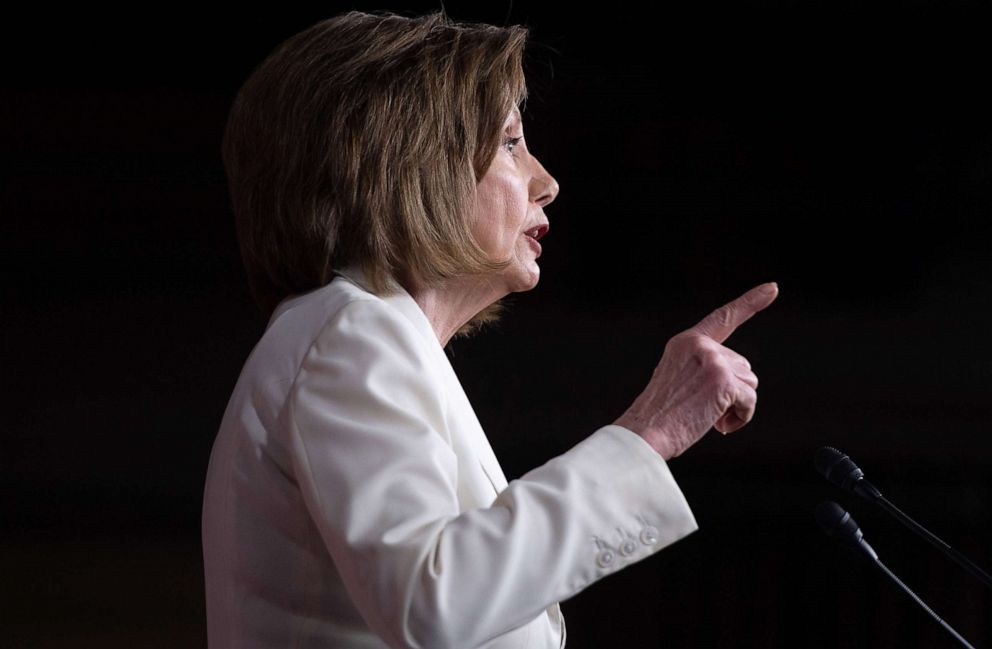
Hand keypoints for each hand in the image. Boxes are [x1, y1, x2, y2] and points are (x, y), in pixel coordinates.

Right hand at [614, 282, 778, 459]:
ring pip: (749, 383)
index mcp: (685, 342)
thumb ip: (705, 368)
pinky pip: (750, 400)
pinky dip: (741, 417)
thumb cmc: (660, 416)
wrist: (644, 433)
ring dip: (737, 406)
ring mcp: (712, 360)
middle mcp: (699, 345)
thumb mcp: (678, 379)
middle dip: (732, 391)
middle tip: (705, 410)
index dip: (751, 302)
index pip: (723, 318)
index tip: (772, 288)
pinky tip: (720, 426)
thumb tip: (742, 382)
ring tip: (709, 418)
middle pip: (742, 366)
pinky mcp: (723, 381)